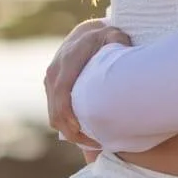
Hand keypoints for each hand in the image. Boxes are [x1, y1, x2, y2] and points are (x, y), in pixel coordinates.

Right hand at [44, 19, 130, 146]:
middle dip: (72, 132)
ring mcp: (50, 80)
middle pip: (55, 110)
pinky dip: (66, 126)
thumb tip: (126, 56)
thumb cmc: (106, 37)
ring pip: (53, 115)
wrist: (87, 32)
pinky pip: (54, 112)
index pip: (62, 91)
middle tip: (95, 144)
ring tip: (92, 142)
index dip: (68, 114)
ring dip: (69, 132)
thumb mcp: (115, 36)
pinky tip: (84, 132)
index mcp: (69, 59)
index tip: (81, 130)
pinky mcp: (51, 88)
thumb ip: (119, 44)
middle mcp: (55, 70)